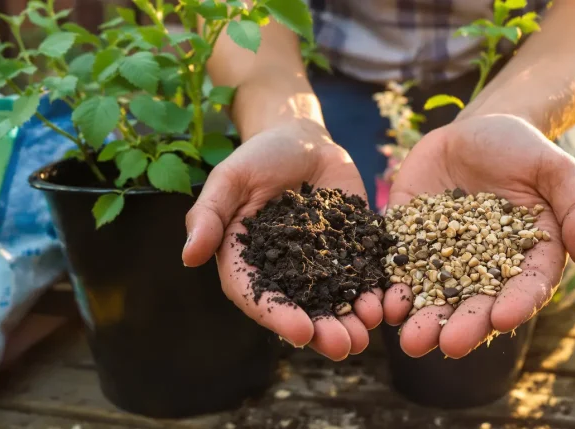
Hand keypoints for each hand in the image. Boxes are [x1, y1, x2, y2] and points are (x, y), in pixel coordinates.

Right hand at [182, 118, 382, 360]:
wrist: (301, 138)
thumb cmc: (257, 157)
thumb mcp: (229, 179)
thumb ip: (208, 216)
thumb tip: (188, 257)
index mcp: (247, 261)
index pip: (259, 295)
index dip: (278, 315)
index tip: (301, 332)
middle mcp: (284, 271)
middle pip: (301, 308)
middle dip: (323, 331)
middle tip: (343, 346)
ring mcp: (320, 262)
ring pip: (335, 299)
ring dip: (352, 321)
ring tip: (367, 334)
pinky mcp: (350, 248)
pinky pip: (363, 274)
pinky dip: (374, 291)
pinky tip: (386, 304)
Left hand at [382, 114, 574, 358]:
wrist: (476, 130)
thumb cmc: (523, 150)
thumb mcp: (556, 169)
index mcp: (526, 256)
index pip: (525, 286)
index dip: (516, 304)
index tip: (503, 319)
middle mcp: (484, 266)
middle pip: (476, 302)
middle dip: (464, 326)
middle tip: (450, 346)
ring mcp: (443, 256)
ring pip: (435, 294)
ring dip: (424, 319)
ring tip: (411, 342)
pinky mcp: (409, 240)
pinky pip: (399, 267)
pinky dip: (393, 287)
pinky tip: (385, 304)